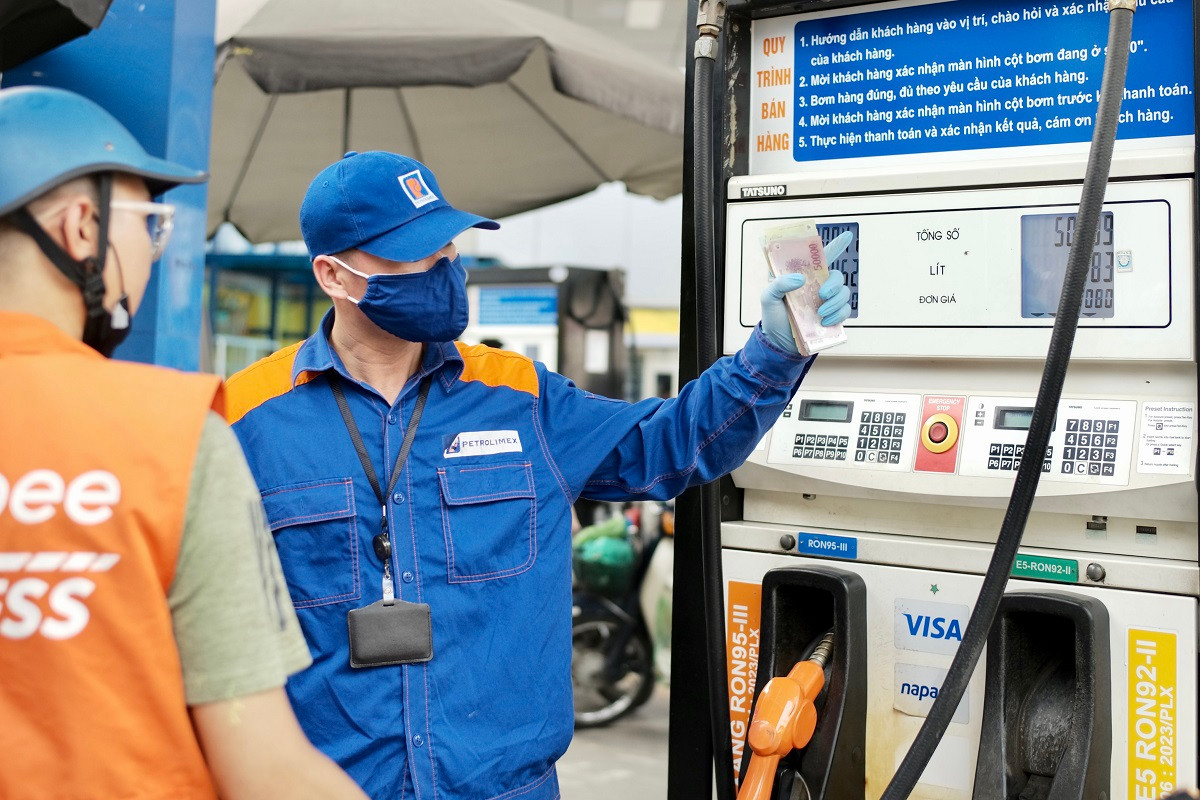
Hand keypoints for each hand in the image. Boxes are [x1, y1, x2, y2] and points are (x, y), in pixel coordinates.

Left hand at [760, 231, 854, 353]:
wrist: (779, 342)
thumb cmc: (774, 315)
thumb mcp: (768, 296)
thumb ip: (779, 284)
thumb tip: (800, 279)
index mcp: (804, 276)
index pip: (821, 257)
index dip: (836, 246)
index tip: (847, 235)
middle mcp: (818, 286)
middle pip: (837, 276)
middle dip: (834, 284)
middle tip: (822, 294)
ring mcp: (827, 302)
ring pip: (844, 293)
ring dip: (835, 303)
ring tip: (820, 313)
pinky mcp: (833, 317)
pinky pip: (845, 311)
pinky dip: (838, 316)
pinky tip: (825, 322)